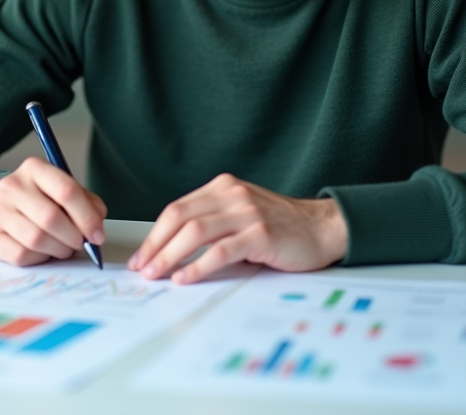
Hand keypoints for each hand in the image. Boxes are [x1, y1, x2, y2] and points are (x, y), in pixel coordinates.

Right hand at [0, 156, 106, 266]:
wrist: (0, 205)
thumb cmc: (40, 200)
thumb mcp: (63, 192)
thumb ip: (86, 204)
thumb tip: (96, 229)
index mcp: (35, 168)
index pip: (66, 191)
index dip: (87, 217)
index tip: (97, 235)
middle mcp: (13, 186)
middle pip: (51, 218)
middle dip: (73, 237)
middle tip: (80, 244)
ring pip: (36, 239)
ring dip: (58, 250)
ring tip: (63, 248)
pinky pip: (21, 255)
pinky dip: (40, 258)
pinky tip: (43, 252)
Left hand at [127, 174, 346, 284]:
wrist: (323, 228)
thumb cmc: (281, 226)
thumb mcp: (242, 214)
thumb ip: (213, 222)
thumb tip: (172, 250)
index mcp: (223, 187)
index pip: (177, 209)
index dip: (155, 234)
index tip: (142, 256)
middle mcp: (232, 195)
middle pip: (180, 218)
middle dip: (156, 246)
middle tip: (143, 268)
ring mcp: (247, 212)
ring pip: (195, 232)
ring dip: (170, 256)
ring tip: (158, 275)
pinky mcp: (260, 233)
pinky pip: (220, 250)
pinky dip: (197, 266)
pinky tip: (185, 278)